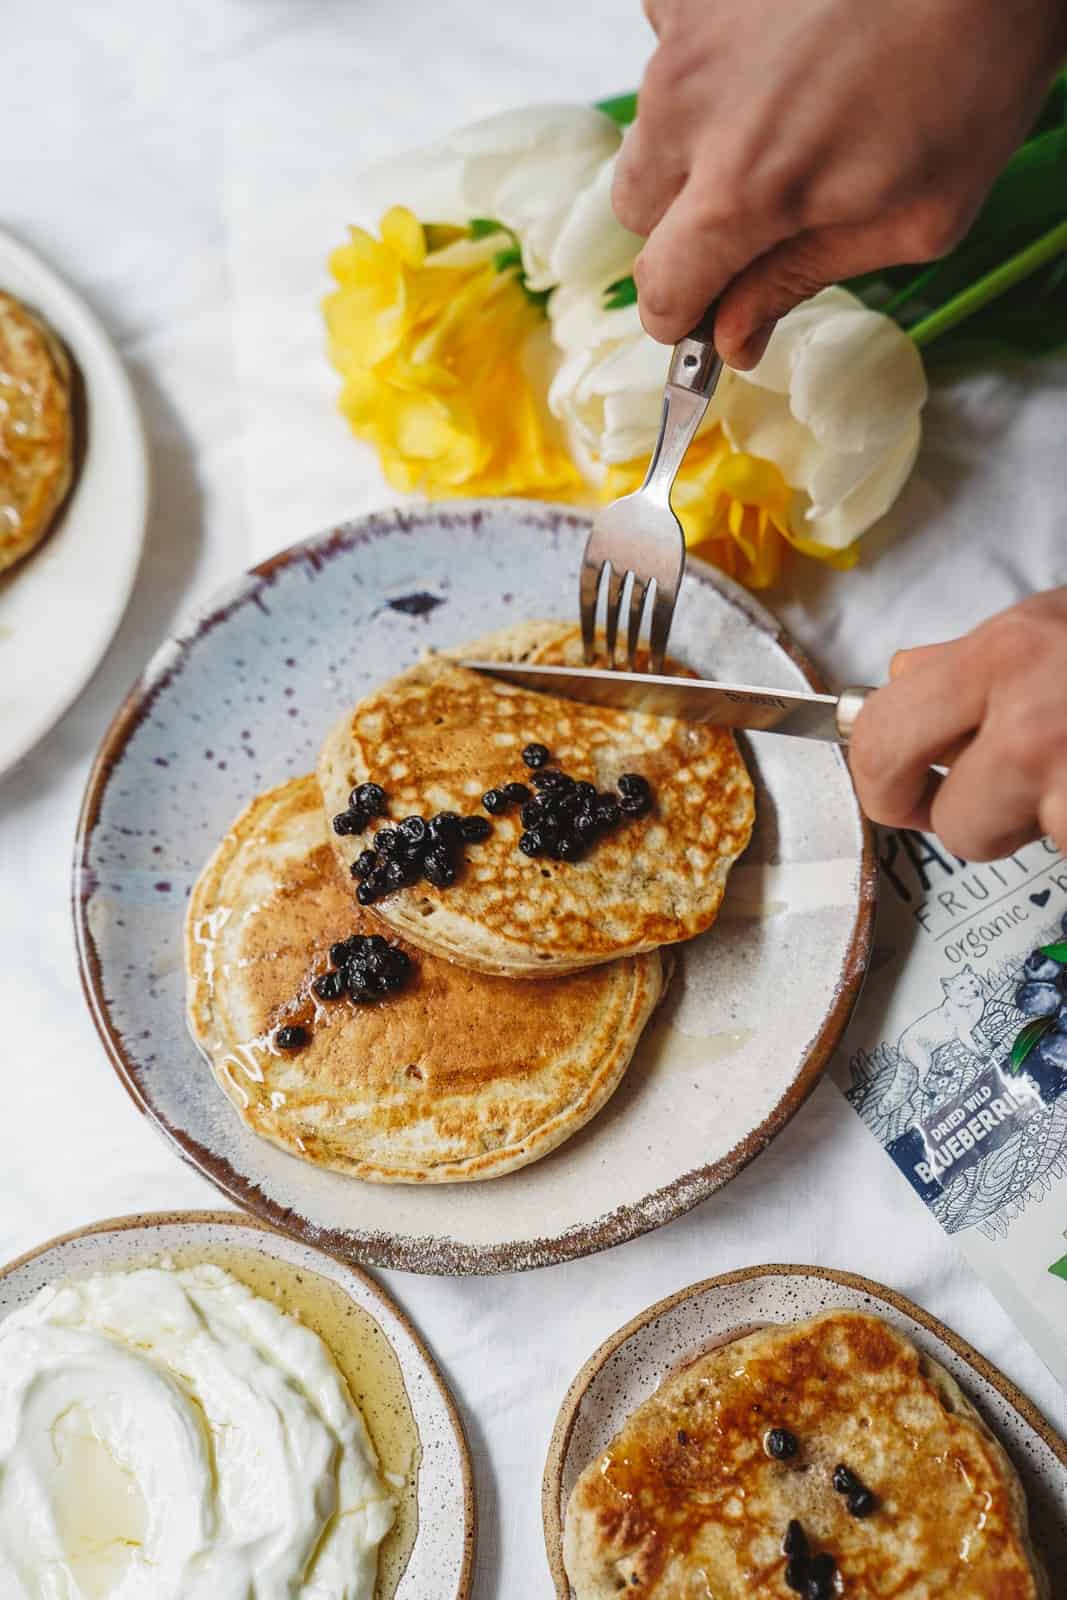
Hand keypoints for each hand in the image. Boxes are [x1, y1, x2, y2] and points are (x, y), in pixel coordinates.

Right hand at [616, 0, 1066, 364]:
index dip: (680, 314)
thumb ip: (801, 279)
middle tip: (758, 203)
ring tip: (781, 108)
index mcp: (746, 191)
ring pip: (652, 125)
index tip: (702, 316)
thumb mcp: (912, 218)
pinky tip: (770, 51)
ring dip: (696, 135)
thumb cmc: (974, 75)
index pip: (662, 289)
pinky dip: (706, 60)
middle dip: (684, 220)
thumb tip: (733, 338)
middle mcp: (692, 112)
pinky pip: (667, 42)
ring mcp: (683, 38)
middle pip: (638, 208)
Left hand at [848, 590, 1066, 860]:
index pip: (882, 732)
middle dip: (953, 818)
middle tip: (977, 804)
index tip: (891, 783)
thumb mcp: (1050, 621)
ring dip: (1026, 822)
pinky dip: (1066, 827)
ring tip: (1061, 773)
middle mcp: (1030, 722)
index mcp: (1003, 657)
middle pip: (945, 819)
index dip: (878, 774)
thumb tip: (905, 676)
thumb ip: (969, 656)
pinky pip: (1056, 846)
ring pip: (998, 843)